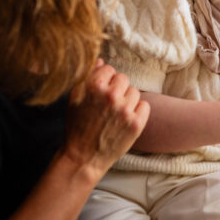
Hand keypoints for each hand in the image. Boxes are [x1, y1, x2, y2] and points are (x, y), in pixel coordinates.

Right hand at [62, 59, 149, 174]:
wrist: (84, 157)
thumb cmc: (77, 127)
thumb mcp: (75, 99)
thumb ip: (88, 77)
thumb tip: (101, 62)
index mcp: (94, 86)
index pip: (109, 69)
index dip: (105, 80)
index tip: (101, 92)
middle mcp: (112, 96)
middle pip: (124, 79)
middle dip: (117, 89)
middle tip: (108, 104)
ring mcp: (126, 110)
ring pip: (134, 92)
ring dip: (128, 100)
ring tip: (116, 114)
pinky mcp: (136, 123)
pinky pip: (145, 106)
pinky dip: (138, 111)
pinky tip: (126, 119)